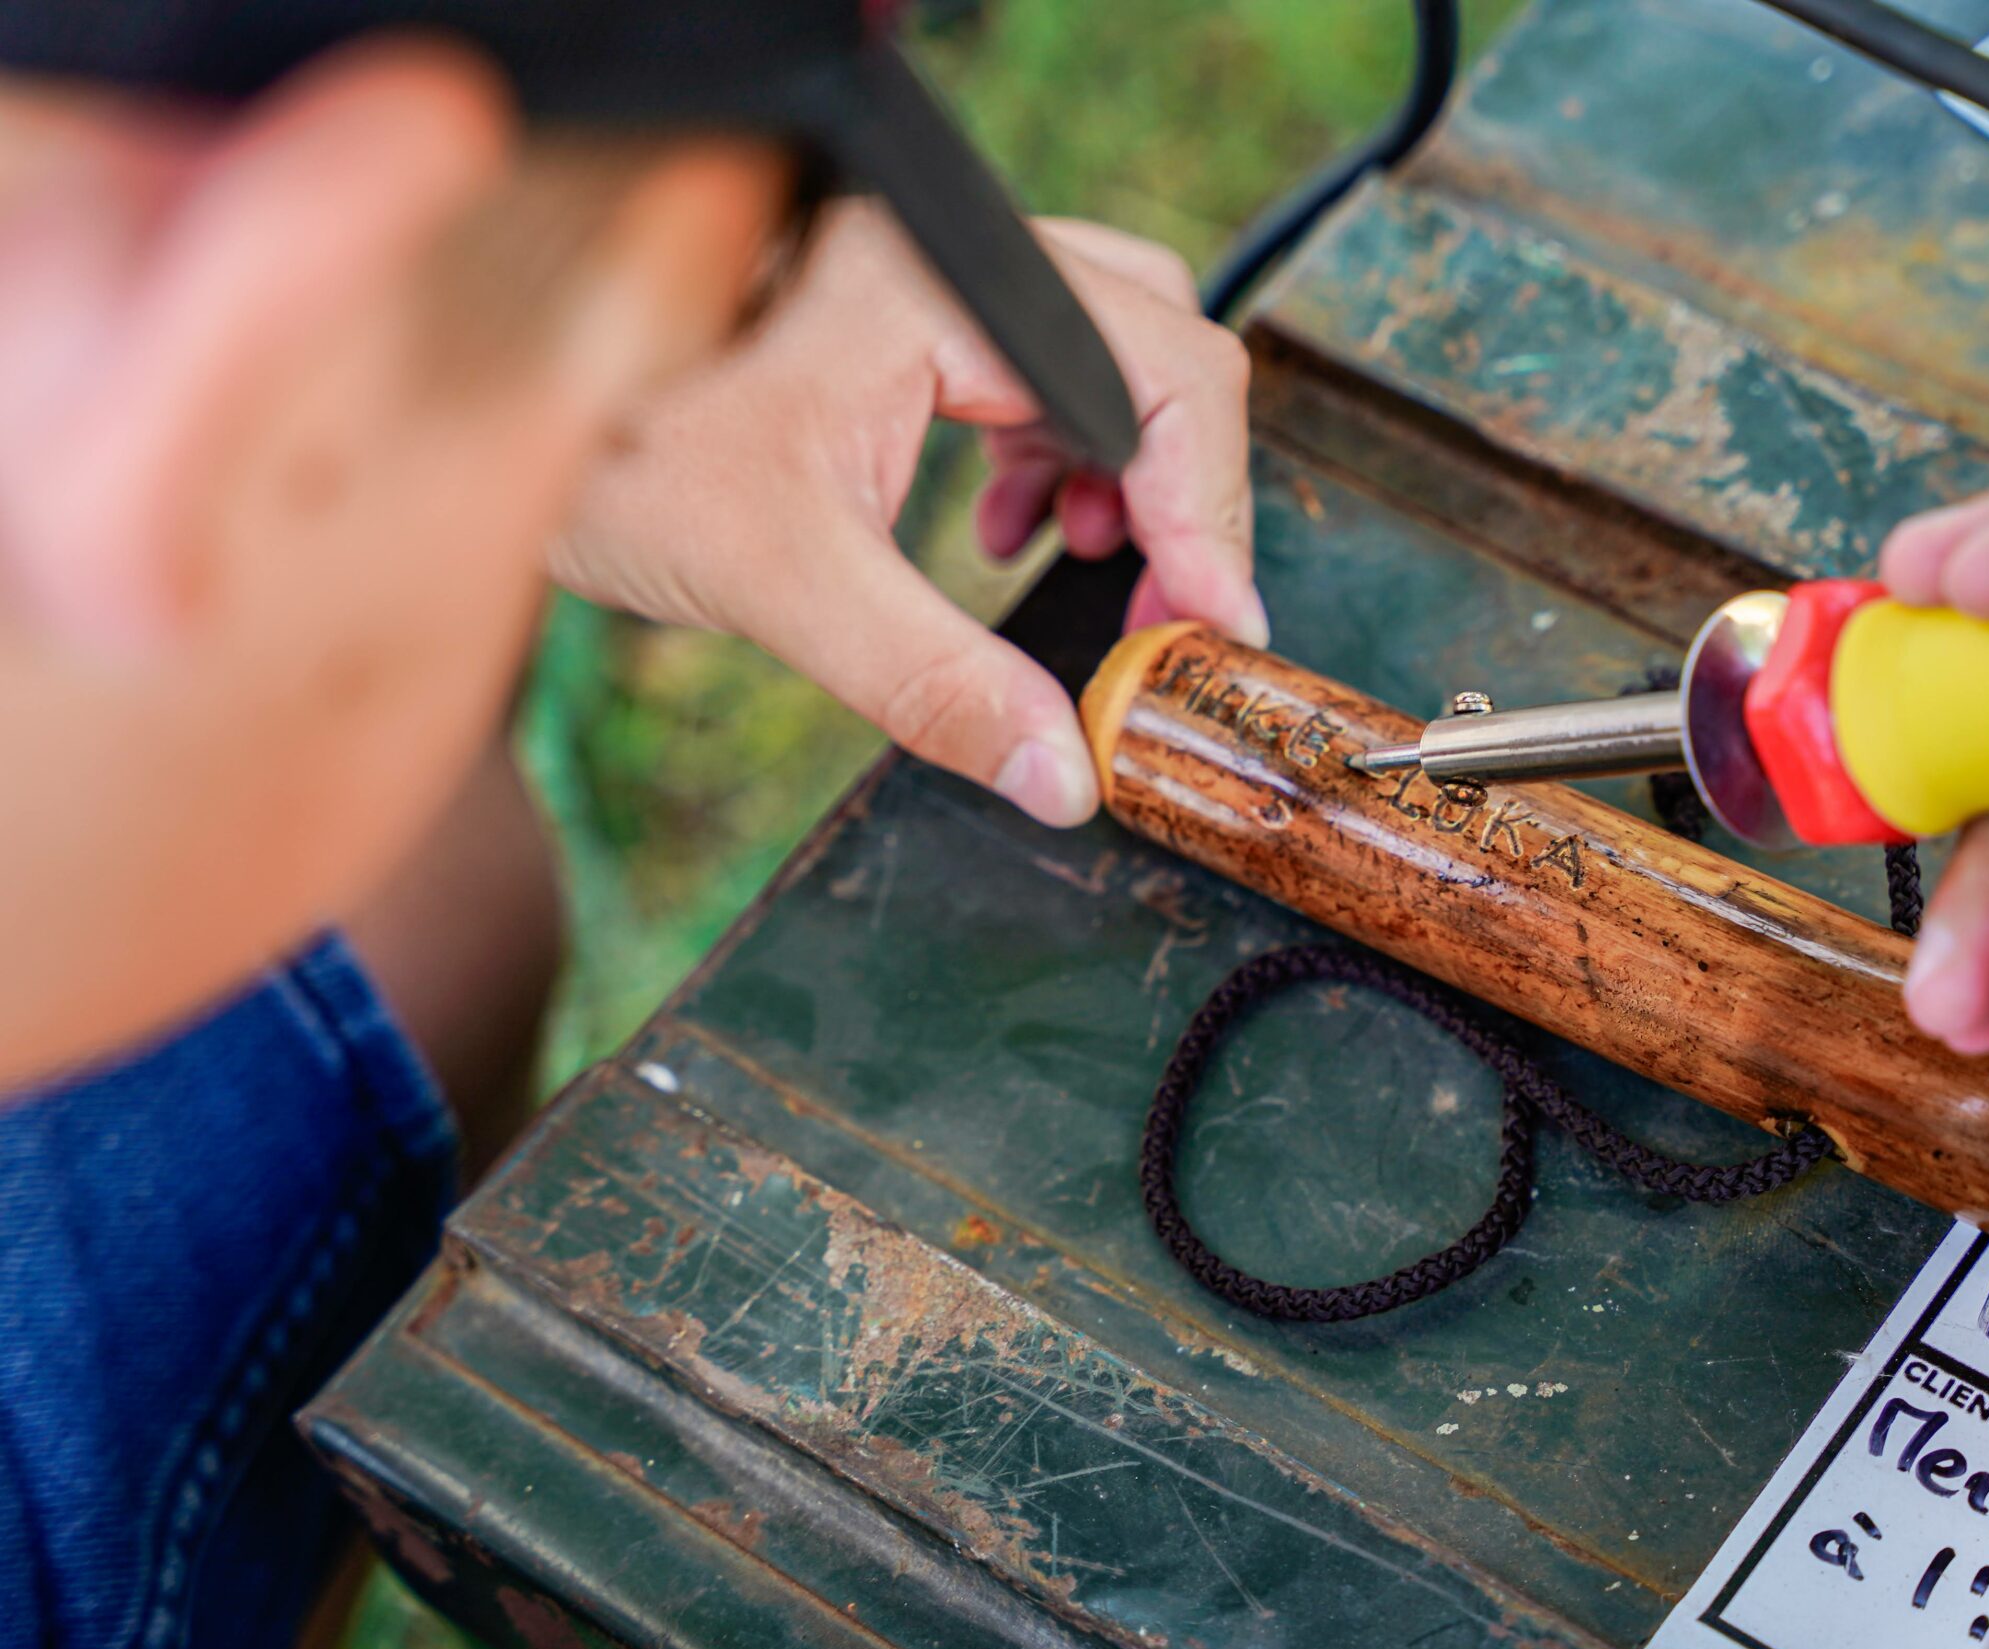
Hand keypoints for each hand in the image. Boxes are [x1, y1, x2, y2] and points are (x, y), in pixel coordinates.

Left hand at [550, 203, 1264, 828]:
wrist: (492, 412)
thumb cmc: (610, 455)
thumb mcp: (783, 583)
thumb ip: (935, 680)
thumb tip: (1063, 771)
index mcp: (932, 284)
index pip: (1154, 373)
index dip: (1209, 511)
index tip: (1213, 628)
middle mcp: (945, 254)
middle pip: (1159, 344)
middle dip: (1182, 487)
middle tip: (1167, 611)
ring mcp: (930, 271)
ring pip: (1113, 345)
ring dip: (1129, 463)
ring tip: (1093, 560)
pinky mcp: (904, 307)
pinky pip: (1044, 358)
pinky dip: (1066, 444)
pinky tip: (1017, 521)